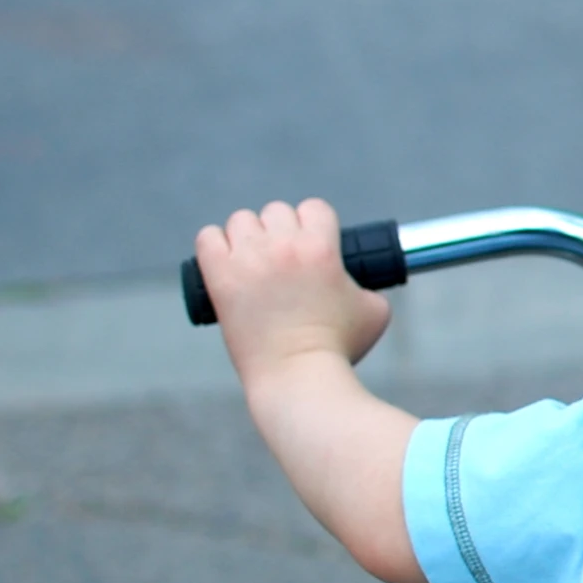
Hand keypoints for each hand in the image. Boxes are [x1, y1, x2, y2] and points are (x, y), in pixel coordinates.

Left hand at [194, 198, 391, 386]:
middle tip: (283, 259)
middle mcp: (282, 246)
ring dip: (248, 236)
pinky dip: (215, 246)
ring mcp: (247, 259)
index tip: (312, 244)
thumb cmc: (338, 347)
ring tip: (253, 262)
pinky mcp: (220, 277)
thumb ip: (369, 287)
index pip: (315, 208)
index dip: (316, 225)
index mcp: (321, 248)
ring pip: (241, 220)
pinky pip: (208, 238)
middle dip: (282, 232)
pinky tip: (226, 263)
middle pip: (276, 211)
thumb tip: (356, 284)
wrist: (297, 375)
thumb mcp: (375, 312)